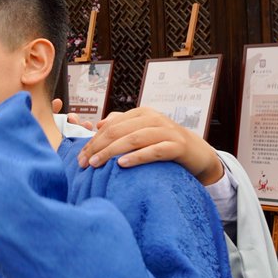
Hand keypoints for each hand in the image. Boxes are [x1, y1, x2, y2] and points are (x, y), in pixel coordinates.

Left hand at [77, 107, 222, 184]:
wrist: (197, 153)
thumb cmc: (164, 143)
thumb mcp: (143, 131)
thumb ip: (122, 126)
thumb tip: (99, 124)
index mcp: (142, 113)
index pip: (110, 126)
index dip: (92, 141)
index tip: (80, 157)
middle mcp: (153, 119)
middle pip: (118, 132)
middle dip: (97, 147)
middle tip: (84, 163)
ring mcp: (167, 131)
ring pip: (133, 140)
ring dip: (111, 152)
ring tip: (96, 164)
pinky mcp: (177, 146)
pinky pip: (154, 151)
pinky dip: (137, 157)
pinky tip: (122, 164)